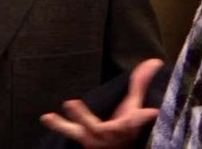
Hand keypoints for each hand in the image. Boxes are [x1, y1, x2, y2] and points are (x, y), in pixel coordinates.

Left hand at [40, 58, 163, 148]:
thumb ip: (140, 85)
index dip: (147, 116)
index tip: (155, 112)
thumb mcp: (134, 107)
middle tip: (78, 103)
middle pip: (101, 127)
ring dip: (71, 122)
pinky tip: (46, 117)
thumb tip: (154, 61)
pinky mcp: (84, 140)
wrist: (116, 148)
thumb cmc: (125, 128)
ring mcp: (96, 140)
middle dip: (90, 116)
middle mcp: (112, 136)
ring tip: (68, 103)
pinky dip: (59, 126)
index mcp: (127, 126)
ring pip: (83, 132)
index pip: (138, 120)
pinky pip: (71, 133)